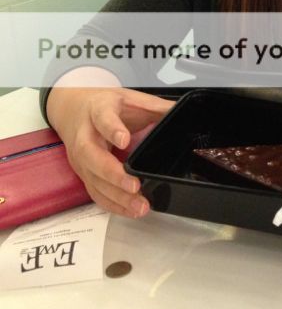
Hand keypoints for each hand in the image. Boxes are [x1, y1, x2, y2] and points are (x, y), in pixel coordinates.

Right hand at [47, 78, 172, 218]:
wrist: (73, 110)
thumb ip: (156, 106)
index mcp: (98, 110)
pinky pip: (95, 193)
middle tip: (135, 186)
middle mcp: (85, 136)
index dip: (112, 129)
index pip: (103, 119)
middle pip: (92, 156)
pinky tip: (131, 210)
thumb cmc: (105, 104)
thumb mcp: (130, 97)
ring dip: (116, 196)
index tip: (124, 140)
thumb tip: (181, 111)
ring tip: (140, 206)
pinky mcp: (83, 175)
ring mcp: (81, 159)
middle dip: (113, 174)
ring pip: (94, 180)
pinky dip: (113, 204)